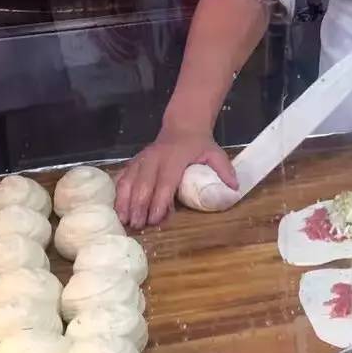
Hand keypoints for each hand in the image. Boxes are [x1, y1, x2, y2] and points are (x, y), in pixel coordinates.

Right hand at [114, 126, 238, 228]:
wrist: (182, 126)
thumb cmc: (199, 144)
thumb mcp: (215, 153)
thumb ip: (224, 170)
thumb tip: (234, 188)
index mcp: (175, 157)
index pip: (165, 181)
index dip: (160, 200)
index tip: (156, 219)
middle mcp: (154, 158)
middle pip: (143, 184)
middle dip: (139, 206)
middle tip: (138, 226)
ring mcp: (142, 159)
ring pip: (129, 181)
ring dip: (125, 202)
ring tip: (124, 221)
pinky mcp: (134, 162)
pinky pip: (122, 177)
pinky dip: (118, 193)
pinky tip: (116, 208)